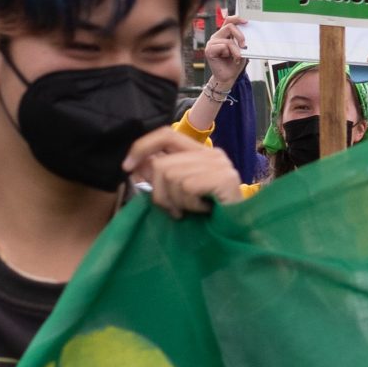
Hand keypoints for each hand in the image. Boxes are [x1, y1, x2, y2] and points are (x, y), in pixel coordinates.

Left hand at [125, 125, 243, 217]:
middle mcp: (212, 154)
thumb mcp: (180, 192)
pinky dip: (190, 205)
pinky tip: (203, 211)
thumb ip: (163, 176)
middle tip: (175, 209)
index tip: (127, 167)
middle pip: (162, 165)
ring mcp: (220, 164)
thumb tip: (137, 167)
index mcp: (201, 152)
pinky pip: (187, 187)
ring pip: (171, 177)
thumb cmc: (209, 216)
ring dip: (176, 202)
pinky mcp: (224, 178)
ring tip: (192, 210)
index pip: (165, 134)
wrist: (240, 232)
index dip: (142, 147)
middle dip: (160, 193)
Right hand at [202, 18, 247, 88]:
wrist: (228, 77)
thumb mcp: (241, 49)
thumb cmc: (234, 64)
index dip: (237, 18)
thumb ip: (242, 40)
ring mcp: (211, 43)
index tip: (246, 22)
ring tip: (236, 57)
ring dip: (236, 51)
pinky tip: (229, 59)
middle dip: (240, 36)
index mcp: (223, 35)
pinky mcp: (209, 50)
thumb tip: (249, 32)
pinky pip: (224, 46)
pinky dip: (230, 53)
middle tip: (244, 46)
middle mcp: (216, 37)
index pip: (228, 21)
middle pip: (229, 26)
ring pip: (228, 40)